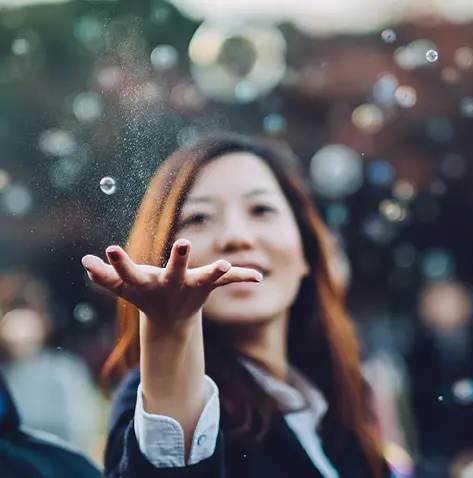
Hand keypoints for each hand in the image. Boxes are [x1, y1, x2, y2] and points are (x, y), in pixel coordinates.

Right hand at [81, 239, 262, 324]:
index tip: (110, 249)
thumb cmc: (146, 295)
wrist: (170, 320)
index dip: (119, 264)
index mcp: (148, 285)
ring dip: (216, 273)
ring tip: (226, 267)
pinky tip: (259, 276)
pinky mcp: (208, 285)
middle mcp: (172, 286)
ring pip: (206, 279)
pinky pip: (227, 281)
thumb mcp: (126, 287)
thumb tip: (84, 262)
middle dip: (177, 260)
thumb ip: (106, 277)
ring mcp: (192, 287)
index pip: (130, 274)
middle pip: (174, 273)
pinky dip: (242, 277)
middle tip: (182, 243)